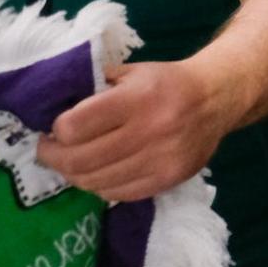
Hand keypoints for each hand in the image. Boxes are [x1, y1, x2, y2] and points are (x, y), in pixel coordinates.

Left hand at [39, 60, 233, 202]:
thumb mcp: (131, 73)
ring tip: (73, 162)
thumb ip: (95, 90)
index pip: (75, 127)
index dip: (57, 131)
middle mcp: (151, 130)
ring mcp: (161, 159)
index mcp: (138, 98)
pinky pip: (118, 193)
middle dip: (54, 157)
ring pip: (95, 182)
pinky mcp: (168, 179)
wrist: (217, 97)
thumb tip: (56, 116)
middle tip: (50, 151)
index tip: (53, 129)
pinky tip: (100, 172)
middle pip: (79, 160)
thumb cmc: (167, 82)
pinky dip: (101, 185)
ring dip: (75, 174)